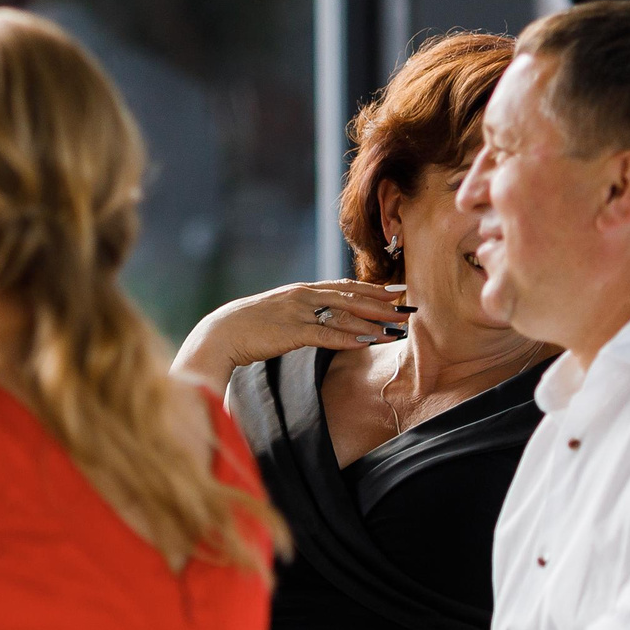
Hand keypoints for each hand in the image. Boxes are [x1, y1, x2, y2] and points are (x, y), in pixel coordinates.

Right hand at [174, 281, 414, 390]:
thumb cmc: (249, 326)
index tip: (396, 291)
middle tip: (408, 308)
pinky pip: (326, 335)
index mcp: (302, 291)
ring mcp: (298, 313)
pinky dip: (349, 338)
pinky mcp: (292, 332)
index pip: (344, 286)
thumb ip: (301, 311)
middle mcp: (303, 296)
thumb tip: (322, 318)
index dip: (372, 289)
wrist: (222, 332)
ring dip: (373, 322)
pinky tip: (367, 342)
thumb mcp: (279, 312)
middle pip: (351, 297)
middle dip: (381, 303)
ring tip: (396, 329)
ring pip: (344, 315)